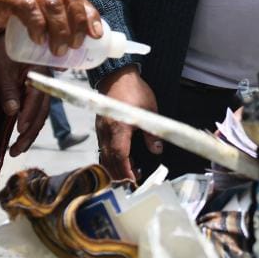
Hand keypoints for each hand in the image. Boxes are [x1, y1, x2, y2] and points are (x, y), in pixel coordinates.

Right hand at [0, 0, 101, 54]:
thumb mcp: (27, 1)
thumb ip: (45, 12)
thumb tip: (69, 44)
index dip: (89, 13)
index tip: (97, 35)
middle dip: (78, 22)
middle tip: (76, 45)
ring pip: (53, 3)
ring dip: (60, 30)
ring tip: (59, 50)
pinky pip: (29, 8)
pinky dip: (38, 26)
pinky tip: (39, 41)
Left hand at [0, 34, 52, 155]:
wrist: (0, 44)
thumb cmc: (0, 52)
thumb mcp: (0, 69)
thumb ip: (7, 89)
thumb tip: (12, 112)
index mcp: (39, 71)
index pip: (37, 96)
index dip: (29, 113)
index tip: (19, 128)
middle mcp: (45, 81)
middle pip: (42, 110)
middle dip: (30, 132)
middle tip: (16, 150)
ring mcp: (41, 89)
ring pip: (40, 114)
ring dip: (30, 134)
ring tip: (16, 151)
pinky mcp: (34, 95)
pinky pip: (36, 113)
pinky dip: (29, 126)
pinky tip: (21, 139)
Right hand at [95, 66, 161, 182]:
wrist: (117, 76)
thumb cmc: (134, 90)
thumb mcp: (149, 110)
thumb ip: (152, 132)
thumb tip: (157, 150)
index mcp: (118, 128)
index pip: (119, 156)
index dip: (125, 171)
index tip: (133, 181)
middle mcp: (106, 132)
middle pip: (109, 161)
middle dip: (120, 174)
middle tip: (133, 181)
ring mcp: (101, 130)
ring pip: (104, 156)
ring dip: (115, 168)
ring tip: (130, 172)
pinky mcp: (100, 128)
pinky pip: (102, 149)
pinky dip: (111, 158)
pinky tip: (122, 159)